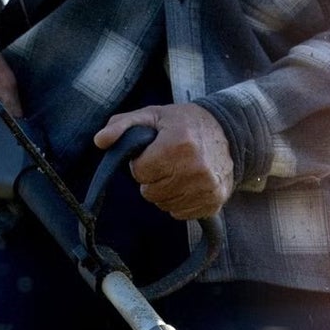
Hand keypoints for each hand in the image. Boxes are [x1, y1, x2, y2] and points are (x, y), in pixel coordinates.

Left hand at [94, 103, 234, 219]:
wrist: (229, 134)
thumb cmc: (184, 124)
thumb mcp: (152, 116)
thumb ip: (122, 125)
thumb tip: (100, 141)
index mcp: (179, 144)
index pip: (141, 172)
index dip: (142, 163)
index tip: (154, 152)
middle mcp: (196, 169)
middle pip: (150, 192)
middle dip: (152, 179)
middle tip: (166, 163)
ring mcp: (207, 188)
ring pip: (164, 205)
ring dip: (165, 192)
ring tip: (177, 173)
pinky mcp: (214, 203)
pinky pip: (180, 214)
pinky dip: (179, 202)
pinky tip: (188, 184)